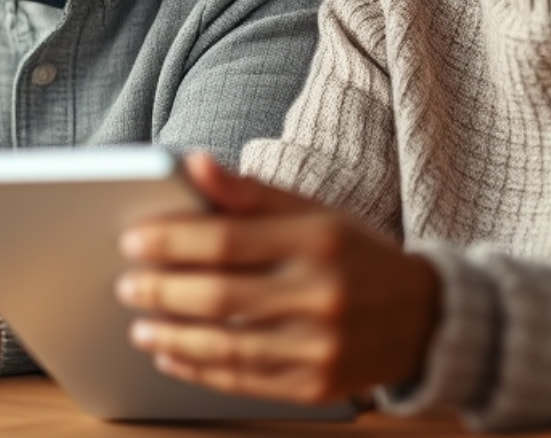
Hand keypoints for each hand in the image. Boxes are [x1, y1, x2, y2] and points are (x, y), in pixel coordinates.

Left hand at [115, 153, 439, 404]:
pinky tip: (173, 357)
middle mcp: (322, 293)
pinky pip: (245, 382)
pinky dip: (200, 371)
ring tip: (140, 326)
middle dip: (162, 290)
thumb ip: (248, 191)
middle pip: (221, 294)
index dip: (172, 240)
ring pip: (228, 346)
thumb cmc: (351, 253)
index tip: (132, 239)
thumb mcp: (310, 210)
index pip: (227, 238)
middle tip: (126, 284)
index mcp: (317, 239)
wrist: (424, 317)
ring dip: (172, 337)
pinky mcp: (318, 386)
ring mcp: (322, 346)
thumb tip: (192, 163)